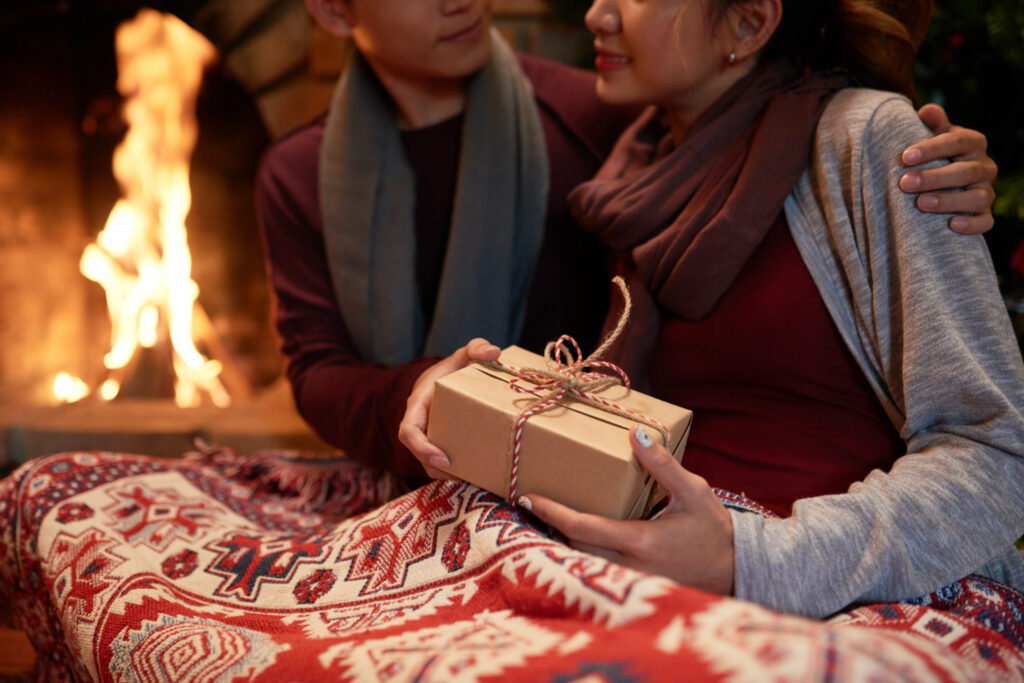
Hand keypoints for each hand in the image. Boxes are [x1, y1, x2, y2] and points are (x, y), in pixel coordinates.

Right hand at [397, 338, 500, 478]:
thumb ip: (475, 348)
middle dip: (437, 468)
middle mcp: (420, 425)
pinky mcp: (440, 446)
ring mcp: (428, 438)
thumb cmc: (452, 369)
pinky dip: (457, 472)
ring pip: (430, 464)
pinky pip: (443, 464)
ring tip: (473, 478)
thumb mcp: (462, 355)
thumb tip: (494, 352)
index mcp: (418, 406)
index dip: (422, 448)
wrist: (445, 380)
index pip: (408, 432)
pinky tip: (478, 475)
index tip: (443, 458)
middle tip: (462, 475)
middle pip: (419, 454)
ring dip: (448, 474)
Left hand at [520, 426, 734, 595]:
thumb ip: (663, 465)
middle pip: (572, 547)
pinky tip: (571, 538)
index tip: (527, 497)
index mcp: (640, 541)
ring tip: (541, 518)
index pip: (582, 527)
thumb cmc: (715, 531)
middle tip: (528, 503)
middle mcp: (629, 566)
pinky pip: (597, 572)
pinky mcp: (633, 588)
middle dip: (548, 527)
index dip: (550, 512)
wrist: (739, 572)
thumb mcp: (694, 491)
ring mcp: (630, 583)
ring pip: (582, 563)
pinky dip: (580, 554)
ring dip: (561, 542)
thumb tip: (636, 434)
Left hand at [900, 103, 996, 234]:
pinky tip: (951, 225)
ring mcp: (986, 191)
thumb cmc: (933, 155)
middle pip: (965, 172)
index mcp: (973, 143)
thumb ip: (932, 124)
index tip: (905, 157)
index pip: (956, 142)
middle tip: (904, 183)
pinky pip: (986, 222)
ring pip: (978, 197)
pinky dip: (971, 224)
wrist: (943, 180)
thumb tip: (926, 111)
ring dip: (948, 201)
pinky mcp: (984, 214)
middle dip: (933, 178)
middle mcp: (985, 166)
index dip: (931, 149)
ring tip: (920, 204)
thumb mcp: (932, 137)